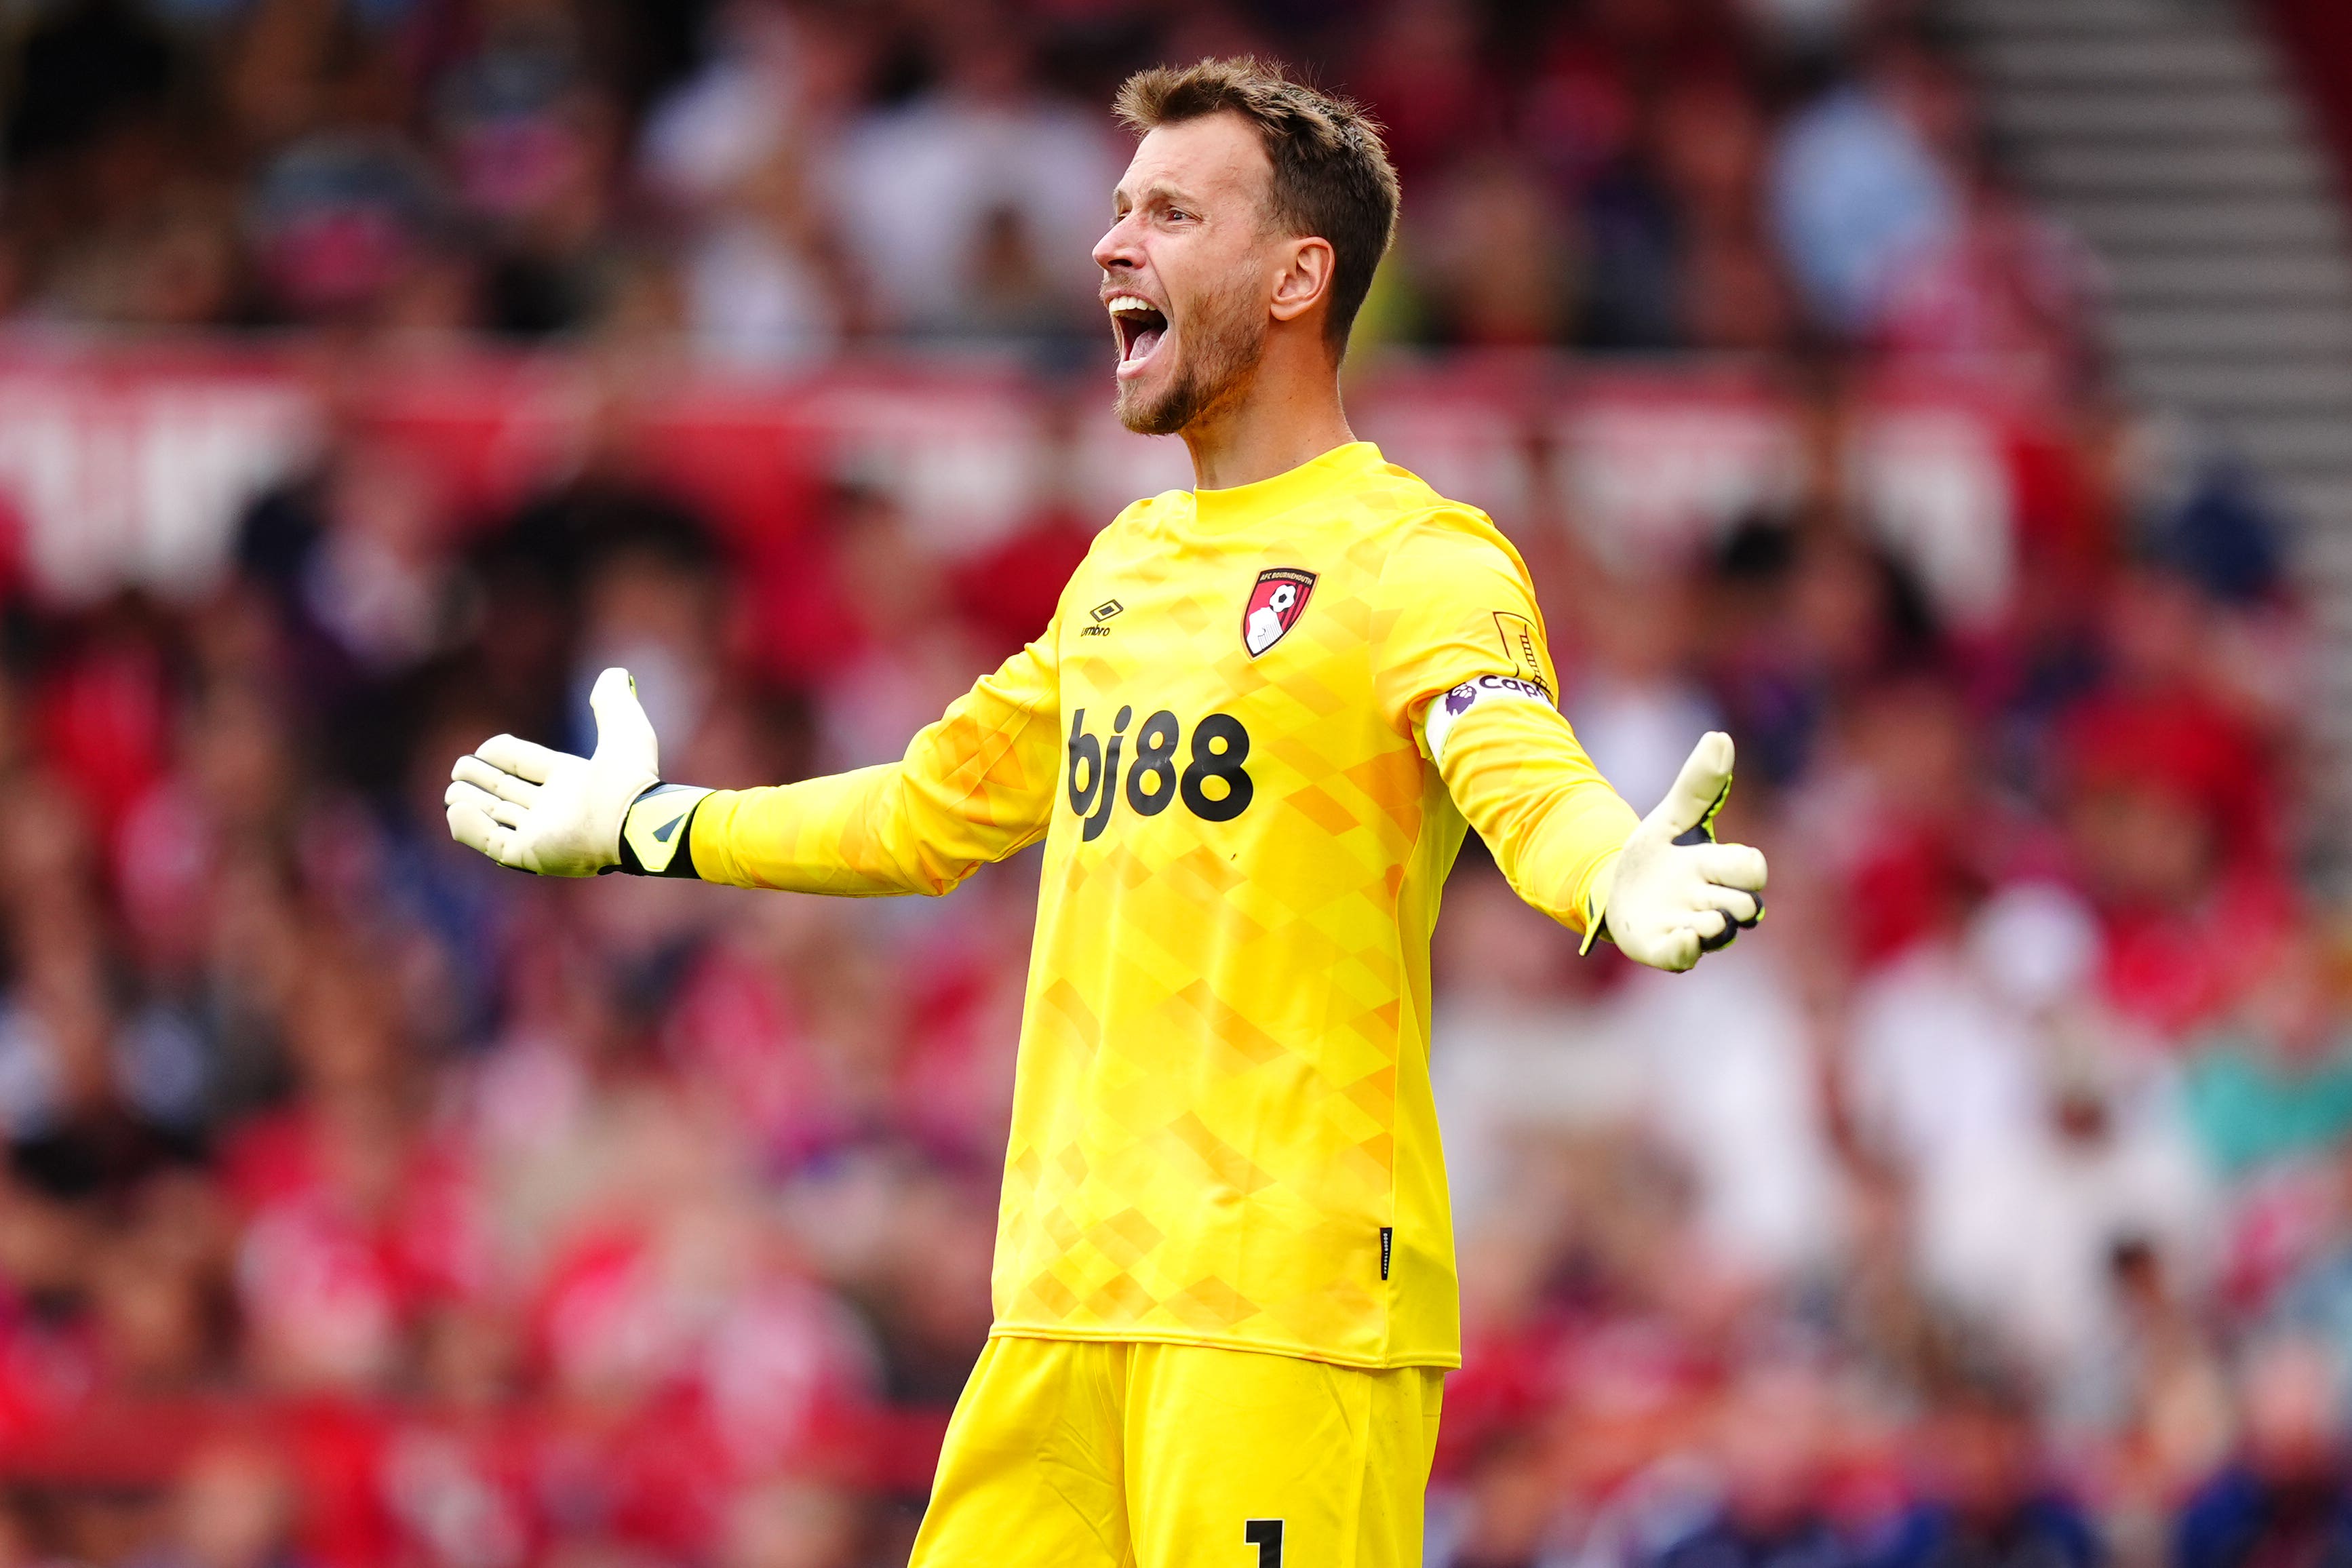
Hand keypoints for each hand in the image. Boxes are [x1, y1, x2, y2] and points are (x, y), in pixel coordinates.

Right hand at [445, 667, 659, 875]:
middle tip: (458, 768)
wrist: (634, 821)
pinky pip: (493, 842)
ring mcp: (543, 834)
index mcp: (574, 781)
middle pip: (510, 792)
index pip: (529, 765)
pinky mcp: (531, 855)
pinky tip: (455, 809)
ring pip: (498, 817)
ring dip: (472, 802)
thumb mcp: (624, 729)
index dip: (505, 755)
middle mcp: (557, 809)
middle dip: (483, 780)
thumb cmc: (630, 778)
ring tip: (452, 790)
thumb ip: (613, 702)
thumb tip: (615, 674)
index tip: (485, 748)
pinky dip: (471, 828)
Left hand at [1599, 731, 1766, 971]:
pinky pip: (1683, 957)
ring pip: (1719, 934)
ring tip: (1705, 921)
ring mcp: (1691, 927)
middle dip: (1737, 901)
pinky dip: (1686, 949)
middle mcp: (1713, 902)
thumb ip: (1696, 786)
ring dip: (1715, 927)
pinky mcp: (1665, 949)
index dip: (1750, 868)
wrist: (1615, 889)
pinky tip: (1681, 936)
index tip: (1742, 864)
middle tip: (1713, 892)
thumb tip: (1719, 736)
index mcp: (1718, 868)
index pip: (1752, 870)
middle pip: (1745, 906)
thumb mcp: (1670, 818)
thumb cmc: (1655, 855)